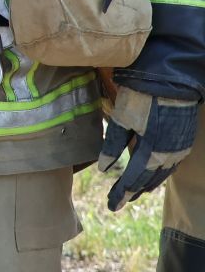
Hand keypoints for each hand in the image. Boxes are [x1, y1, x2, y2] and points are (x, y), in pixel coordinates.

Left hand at [98, 84, 198, 209]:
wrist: (172, 80)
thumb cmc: (142, 97)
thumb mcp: (122, 119)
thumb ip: (112, 145)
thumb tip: (103, 169)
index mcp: (151, 153)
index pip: (133, 180)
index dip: (121, 192)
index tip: (111, 205)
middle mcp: (168, 156)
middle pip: (148, 181)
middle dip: (132, 192)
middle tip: (118, 202)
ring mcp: (178, 149)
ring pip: (161, 175)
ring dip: (147, 184)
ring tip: (133, 192)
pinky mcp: (183, 141)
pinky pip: (171, 165)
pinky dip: (159, 173)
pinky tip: (153, 175)